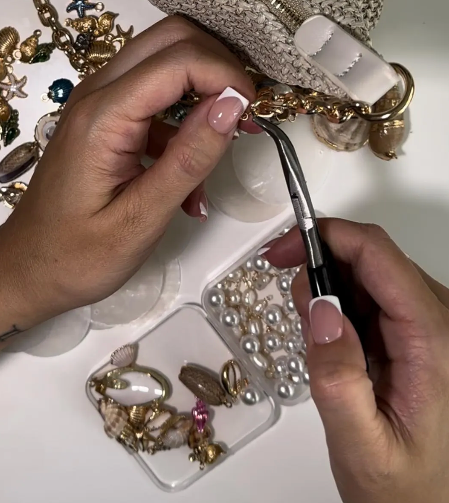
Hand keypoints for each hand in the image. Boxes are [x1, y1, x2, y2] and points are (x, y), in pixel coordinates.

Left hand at [0, 16, 255, 437]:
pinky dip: (185, 113)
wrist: (24, 270)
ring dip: (203, 85)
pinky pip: (154, 90)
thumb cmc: (76, 255)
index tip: (254, 113)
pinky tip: (192, 170)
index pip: (178, 59)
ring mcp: (99, 99)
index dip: (226, 75)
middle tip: (246, 111)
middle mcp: (98, 91)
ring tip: (227, 137)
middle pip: (171, 36)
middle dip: (219, 63)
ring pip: (164, 56)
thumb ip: (189, 159)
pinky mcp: (105, 115)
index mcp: (103, 115)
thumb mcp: (140, 219)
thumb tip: (233, 105)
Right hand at [267, 219, 448, 502]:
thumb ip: (337, 379)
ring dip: (333, 289)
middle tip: (292, 304)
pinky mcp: (425, 333)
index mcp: (435, 342)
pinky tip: (338, 344)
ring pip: (374, 273)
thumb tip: (320, 306)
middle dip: (322, 266)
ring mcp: (435, 325)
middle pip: (374, 257)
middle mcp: (443, 323)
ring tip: (317, 340)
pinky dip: (347, 306)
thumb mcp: (360, 445)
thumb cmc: (407, 488)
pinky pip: (379, 296)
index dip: (325, 237)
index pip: (378, 254)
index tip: (281, 251)